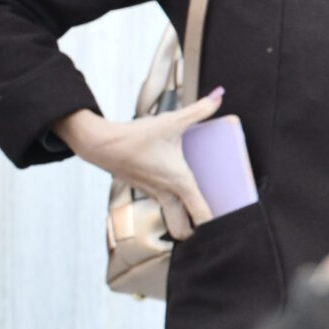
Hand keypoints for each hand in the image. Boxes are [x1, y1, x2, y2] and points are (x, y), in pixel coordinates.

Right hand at [54, 89, 224, 240]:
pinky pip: (162, 204)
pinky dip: (170, 204)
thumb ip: (199, 109)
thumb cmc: (135, 136)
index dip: (216, 226)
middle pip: (182, 231)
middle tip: (209, 225)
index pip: (201, 215)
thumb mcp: (171, 121)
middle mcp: (167, 193)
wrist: (100, 144)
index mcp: (179, 181)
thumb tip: (219, 95)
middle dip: (195, 234)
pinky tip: (173, 187)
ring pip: (171, 219)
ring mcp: (153, 194)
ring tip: (195, 210)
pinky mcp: (143, 189)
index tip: (227, 227)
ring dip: (182, 220)